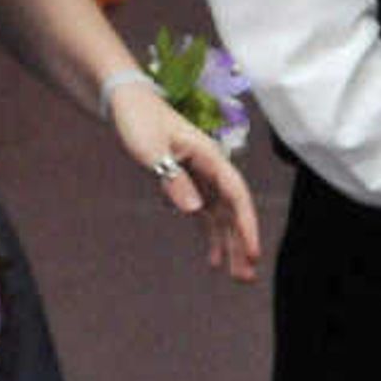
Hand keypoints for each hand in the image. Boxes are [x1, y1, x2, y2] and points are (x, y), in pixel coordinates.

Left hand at [108, 84, 261, 281]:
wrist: (127, 104)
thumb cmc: (140, 120)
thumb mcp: (152, 149)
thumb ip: (173, 179)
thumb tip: (195, 210)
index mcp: (210, 156)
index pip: (236, 194)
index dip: (247, 224)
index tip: (252, 251)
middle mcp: (211, 168)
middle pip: (234, 210)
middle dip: (242, 243)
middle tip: (247, 276)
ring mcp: (202, 177)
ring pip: (222, 216)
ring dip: (230, 244)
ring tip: (236, 276)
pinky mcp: (189, 184)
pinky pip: (206, 215)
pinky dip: (211, 236)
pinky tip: (213, 260)